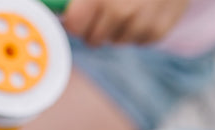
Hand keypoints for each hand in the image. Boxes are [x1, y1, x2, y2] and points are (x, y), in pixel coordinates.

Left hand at [62, 0, 188, 45]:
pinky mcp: (158, 32)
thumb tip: (56, 4)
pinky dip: (135, 29)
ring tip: (125, 3)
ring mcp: (142, 25)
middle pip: (93, 39)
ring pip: (115, 41)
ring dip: (115, 28)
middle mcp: (122, 13)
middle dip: (92, 26)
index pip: (74, 25)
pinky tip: (142, 8)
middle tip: (101, 6)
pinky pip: (136, 41)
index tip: (73, 12)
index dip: (72, 19)